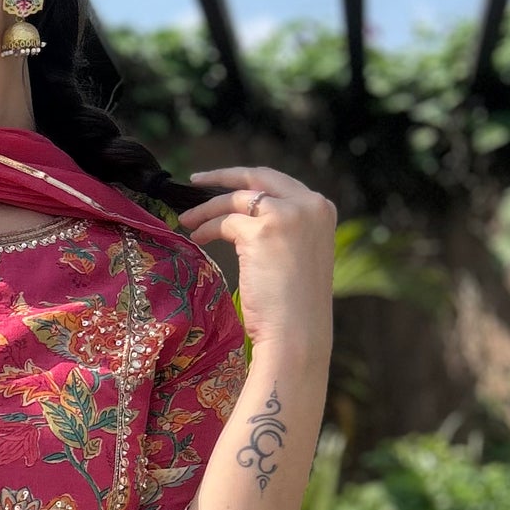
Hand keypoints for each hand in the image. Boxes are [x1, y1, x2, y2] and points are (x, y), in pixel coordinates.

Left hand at [180, 164, 335, 359]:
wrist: (298, 332)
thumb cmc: (296, 305)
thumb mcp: (298, 254)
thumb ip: (284, 229)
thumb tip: (247, 219)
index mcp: (322, 210)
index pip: (279, 182)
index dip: (248, 181)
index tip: (225, 182)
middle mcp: (309, 205)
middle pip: (257, 177)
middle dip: (223, 176)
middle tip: (196, 181)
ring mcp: (286, 215)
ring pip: (236, 199)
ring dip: (207, 208)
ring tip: (187, 220)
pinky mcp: (261, 231)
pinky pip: (224, 221)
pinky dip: (207, 227)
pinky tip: (197, 238)